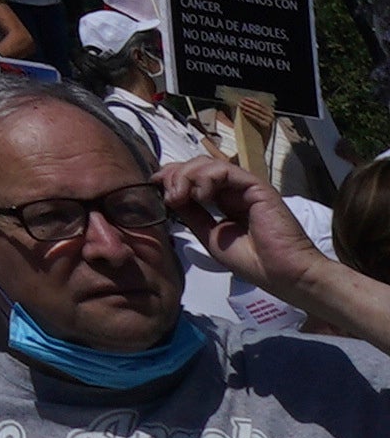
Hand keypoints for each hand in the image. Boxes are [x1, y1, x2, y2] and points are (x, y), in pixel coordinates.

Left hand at [169, 155, 318, 289]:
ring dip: (186, 176)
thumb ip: (192, 214)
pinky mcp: (256, 186)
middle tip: (165, 192)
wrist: (283, 274)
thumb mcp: (210, 235)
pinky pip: (224, 170)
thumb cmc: (252, 261)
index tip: (154, 186)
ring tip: (179, 197)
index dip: (172, 177)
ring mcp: (245, 186)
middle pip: (196, 165)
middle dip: (174, 174)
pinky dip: (205, 178)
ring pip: (207, 164)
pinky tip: (200, 197)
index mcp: (224, 201)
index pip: (193, 177)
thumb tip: (169, 196)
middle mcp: (233, 190)